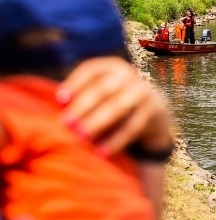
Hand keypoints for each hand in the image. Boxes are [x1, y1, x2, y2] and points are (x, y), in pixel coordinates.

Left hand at [57, 57, 173, 156]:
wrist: (154, 110)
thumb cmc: (114, 100)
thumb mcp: (102, 91)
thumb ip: (82, 94)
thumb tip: (58, 105)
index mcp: (112, 67)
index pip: (91, 70)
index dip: (75, 83)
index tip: (60, 99)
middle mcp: (129, 75)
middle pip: (103, 89)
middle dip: (83, 106)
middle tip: (66, 123)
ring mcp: (143, 91)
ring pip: (118, 107)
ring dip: (98, 122)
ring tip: (80, 137)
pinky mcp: (153, 110)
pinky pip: (132, 127)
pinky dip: (116, 141)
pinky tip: (101, 153)